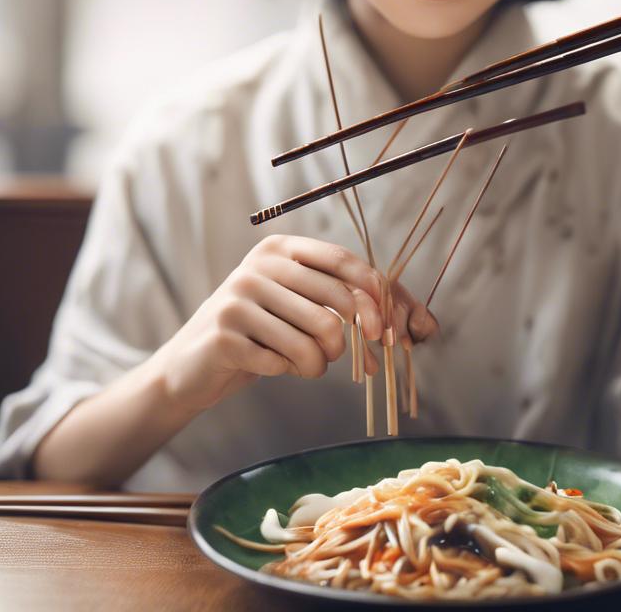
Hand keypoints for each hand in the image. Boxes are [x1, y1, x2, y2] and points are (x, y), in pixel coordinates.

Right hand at [152, 234, 438, 412]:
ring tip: (307, 363)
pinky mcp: (227, 332)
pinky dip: (291, 372)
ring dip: (320, 362)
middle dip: (354, 340)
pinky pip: (286, 360)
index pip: (345, 262)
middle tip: (362, 364)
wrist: (193, 366)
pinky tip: (273, 365)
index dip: (376, 296)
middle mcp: (260, 264)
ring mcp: (240, 296)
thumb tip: (427, 326)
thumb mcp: (305, 307)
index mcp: (284, 248)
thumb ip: (356, 305)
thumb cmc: (263, 333)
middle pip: (335, 302)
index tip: (391, 331)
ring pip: (315, 336)